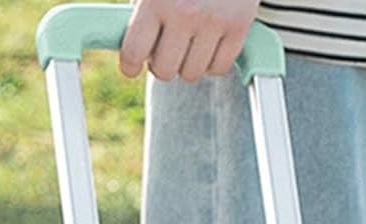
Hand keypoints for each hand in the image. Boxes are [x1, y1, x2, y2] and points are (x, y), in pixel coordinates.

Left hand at [119, 0, 259, 82]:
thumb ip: (140, 7)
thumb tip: (126, 41)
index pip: (134, 52)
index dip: (129, 64)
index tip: (131, 66)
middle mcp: (185, 12)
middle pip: (164, 71)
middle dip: (161, 64)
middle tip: (163, 51)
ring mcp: (214, 21)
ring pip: (192, 74)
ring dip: (186, 64)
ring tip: (186, 43)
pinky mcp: (238, 26)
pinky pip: (218, 68)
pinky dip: (211, 63)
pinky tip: (207, 45)